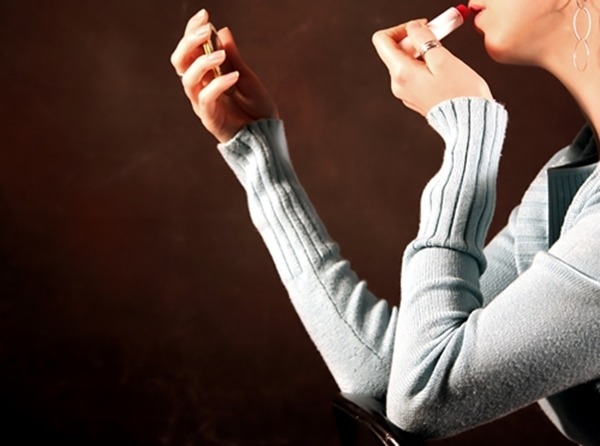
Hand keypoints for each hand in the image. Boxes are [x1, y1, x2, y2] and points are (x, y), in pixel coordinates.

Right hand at [170, 9, 278, 142]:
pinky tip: (233, 76)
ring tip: (221, 54)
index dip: (192, 31)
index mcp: (207, 76)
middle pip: (180, 62)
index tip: (204, 14)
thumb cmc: (258, 110)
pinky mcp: (210, 118)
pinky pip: (205, 98)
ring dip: (202, 62)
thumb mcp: (248, 77)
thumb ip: (234, 57)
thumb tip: (222, 31)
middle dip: (189, 42)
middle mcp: (200, 88)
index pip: (190, 50)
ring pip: (188, 79)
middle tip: (206, 29)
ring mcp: (203, 104)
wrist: (266, 137)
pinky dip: (218, 84)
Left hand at [372, 20, 492, 115]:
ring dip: (423, 52)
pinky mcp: (415, 97)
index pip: (382, 40)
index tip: (420, 28)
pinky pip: (414, 74)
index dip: (401, 28)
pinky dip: (425, 65)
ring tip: (443, 55)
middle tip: (439, 36)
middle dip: (415, 39)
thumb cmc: (460, 94)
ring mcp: (406, 93)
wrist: (470, 121)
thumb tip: (413, 28)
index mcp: (401, 73)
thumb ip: (423, 38)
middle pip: (395, 51)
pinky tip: (442, 69)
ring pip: (406, 62)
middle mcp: (398, 85)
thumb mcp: (442, 58)